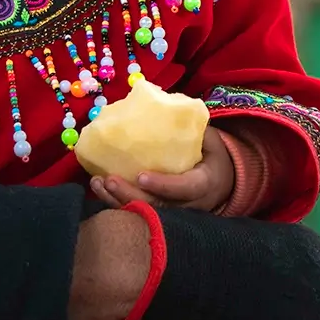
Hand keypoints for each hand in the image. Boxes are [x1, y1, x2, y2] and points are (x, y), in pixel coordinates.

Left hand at [90, 124, 234, 211]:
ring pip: (145, 213)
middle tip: (109, 179)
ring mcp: (174, 212)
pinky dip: (116, 201)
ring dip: (118, 200)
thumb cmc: (211, 155)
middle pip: (159, 207)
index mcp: (204, 183)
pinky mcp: (161, 211)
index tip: (140, 176)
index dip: (163, 185)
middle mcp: (188, 204)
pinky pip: (138, 211)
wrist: (221, 181)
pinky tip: (99, 186)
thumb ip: (193, 128)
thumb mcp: (211, 140)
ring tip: (98, 183)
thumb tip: (168, 106)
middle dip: (132, 195)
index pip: (184, 188)